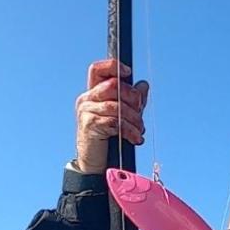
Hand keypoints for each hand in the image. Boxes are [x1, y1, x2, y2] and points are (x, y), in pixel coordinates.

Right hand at [75, 58, 149, 173]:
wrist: (96, 163)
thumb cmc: (109, 139)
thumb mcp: (124, 116)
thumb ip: (133, 100)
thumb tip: (143, 84)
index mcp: (93, 93)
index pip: (98, 69)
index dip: (113, 66)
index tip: (128, 73)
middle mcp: (87, 99)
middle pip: (113, 86)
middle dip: (133, 99)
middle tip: (140, 114)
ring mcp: (86, 111)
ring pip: (116, 105)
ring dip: (134, 119)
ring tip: (139, 131)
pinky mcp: (90, 125)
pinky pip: (115, 122)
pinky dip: (129, 131)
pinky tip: (135, 138)